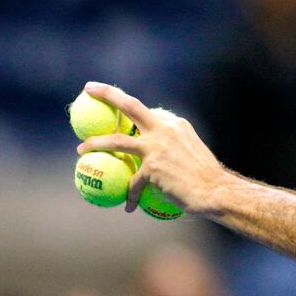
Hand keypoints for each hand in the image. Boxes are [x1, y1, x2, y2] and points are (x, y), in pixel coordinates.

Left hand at [76, 82, 224, 213]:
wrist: (214, 191)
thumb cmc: (205, 176)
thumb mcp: (193, 152)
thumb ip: (174, 147)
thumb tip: (159, 155)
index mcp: (175, 124)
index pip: (147, 110)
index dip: (127, 105)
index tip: (114, 104)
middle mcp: (165, 129)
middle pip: (130, 105)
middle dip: (107, 93)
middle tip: (88, 89)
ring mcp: (158, 147)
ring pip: (118, 140)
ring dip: (95, 143)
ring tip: (80, 150)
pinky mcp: (153, 167)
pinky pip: (132, 182)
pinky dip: (129, 195)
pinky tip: (127, 206)